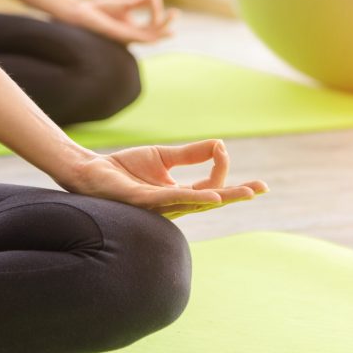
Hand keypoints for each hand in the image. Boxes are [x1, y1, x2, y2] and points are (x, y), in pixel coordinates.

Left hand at [64, 0, 178, 44]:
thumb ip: (141, 0)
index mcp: (134, 29)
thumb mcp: (125, 3)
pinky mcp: (120, 36)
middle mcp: (132, 36)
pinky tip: (155, 23)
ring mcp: (127, 37)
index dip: (157, 10)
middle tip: (176, 13)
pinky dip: (148, 29)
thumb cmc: (100, 9)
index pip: (153, 24)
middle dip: (166, 24)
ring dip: (161, 29)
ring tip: (172, 18)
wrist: (81, 12)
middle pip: (155, 34)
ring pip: (150, 37)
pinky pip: (139, 36)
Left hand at [65, 140, 268, 218]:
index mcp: (180, 196)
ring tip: (246, 193)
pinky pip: (173, 200)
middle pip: (213, 201)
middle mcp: (174, 206)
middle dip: (238, 195)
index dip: (221, 168)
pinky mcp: (144, 201)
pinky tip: (212, 197)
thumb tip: (221, 145)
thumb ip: (192, 153)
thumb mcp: (165, 157)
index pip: (211, 187)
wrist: (91, 171)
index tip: (222, 148)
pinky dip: (195, 198)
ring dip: (224, 197)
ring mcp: (160, 206)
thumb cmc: (126, 168)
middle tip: (261, 189)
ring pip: (198, 202)